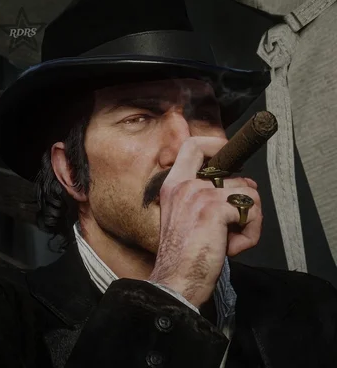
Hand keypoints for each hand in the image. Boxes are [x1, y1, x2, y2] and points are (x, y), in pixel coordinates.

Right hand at [149, 137, 261, 307]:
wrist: (174, 279)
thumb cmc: (182, 253)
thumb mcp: (184, 216)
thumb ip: (204, 196)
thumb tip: (243, 184)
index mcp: (173, 185)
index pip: (192, 145)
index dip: (215, 144)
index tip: (227, 153)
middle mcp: (185, 185)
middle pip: (233, 172)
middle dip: (244, 196)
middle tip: (236, 220)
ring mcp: (199, 194)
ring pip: (248, 193)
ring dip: (248, 220)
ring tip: (229, 239)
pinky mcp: (214, 209)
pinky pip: (251, 211)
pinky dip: (249, 233)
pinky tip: (232, 246)